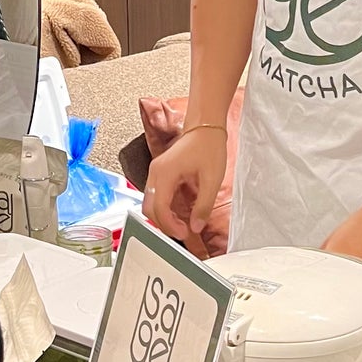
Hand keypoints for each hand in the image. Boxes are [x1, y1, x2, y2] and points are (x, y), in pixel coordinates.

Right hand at [141, 126, 227, 253]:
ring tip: (181, 224)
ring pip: (150, 203)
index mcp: (165, 173)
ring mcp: (155, 172)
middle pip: (149, 208)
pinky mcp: (159, 173)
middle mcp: (155, 173)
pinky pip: (156, 196)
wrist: (206, 128)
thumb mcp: (212, 180)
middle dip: (163, 224)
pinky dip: (164, 208)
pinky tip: (178, 213)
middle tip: (182, 232)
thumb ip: (204, 206)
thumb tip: (196, 226)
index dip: (170, 226)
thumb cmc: (208, 147)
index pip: (159, 208)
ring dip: (163, 217)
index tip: (184, 233)